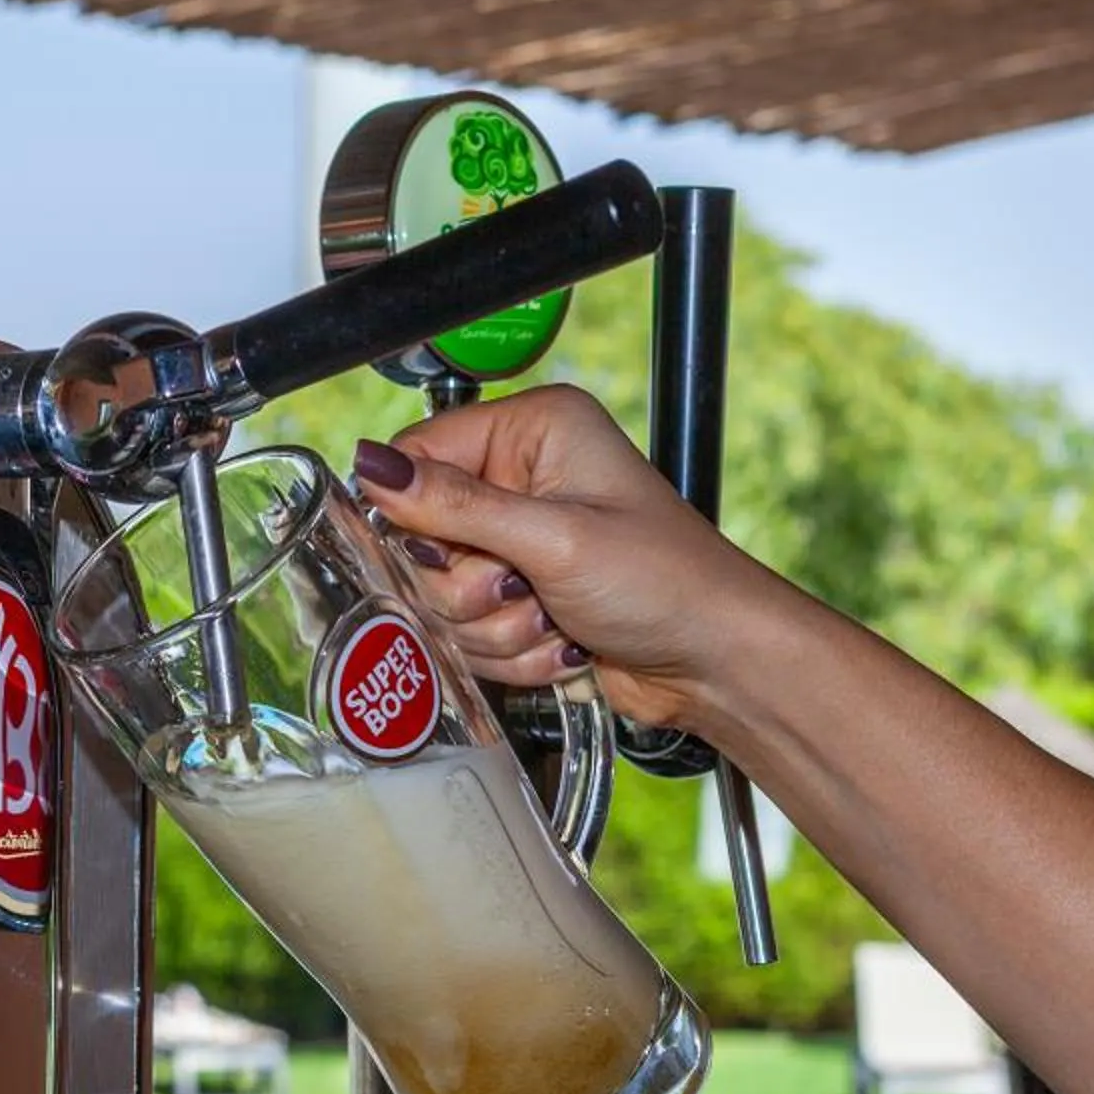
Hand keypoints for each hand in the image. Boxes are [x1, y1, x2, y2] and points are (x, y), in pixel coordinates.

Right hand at [349, 383, 808, 735]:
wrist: (718, 661)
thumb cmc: (668, 582)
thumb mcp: (554, 538)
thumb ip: (455, 507)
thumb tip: (374, 468)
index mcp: (534, 431)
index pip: (419, 456)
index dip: (417, 515)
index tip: (451, 552)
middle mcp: (523, 480)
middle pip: (422, 537)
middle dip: (469, 586)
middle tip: (522, 589)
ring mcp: (522, 543)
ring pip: (444, 597)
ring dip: (495, 626)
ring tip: (554, 620)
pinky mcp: (523, 599)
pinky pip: (471, 633)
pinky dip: (512, 651)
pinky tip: (562, 643)